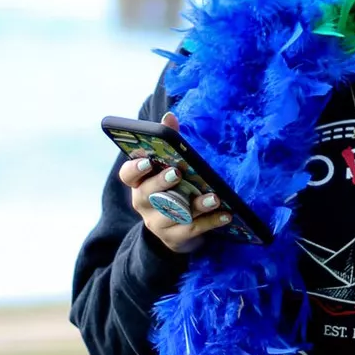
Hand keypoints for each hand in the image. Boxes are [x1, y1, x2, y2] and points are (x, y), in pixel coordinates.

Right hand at [118, 111, 231, 254]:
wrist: (175, 231)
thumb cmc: (173, 189)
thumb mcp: (168, 167)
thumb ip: (169, 142)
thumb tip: (169, 117)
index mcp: (139, 183)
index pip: (128, 175)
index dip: (135, 169)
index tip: (147, 162)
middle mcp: (143, 203)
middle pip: (149, 194)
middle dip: (163, 183)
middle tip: (177, 173)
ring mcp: (157, 223)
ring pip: (175, 213)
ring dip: (196, 205)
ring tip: (214, 197)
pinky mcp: (174, 238)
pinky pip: (193, 229)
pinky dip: (211, 221)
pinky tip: (226, 214)